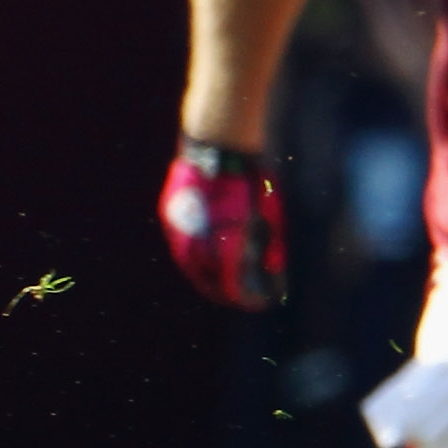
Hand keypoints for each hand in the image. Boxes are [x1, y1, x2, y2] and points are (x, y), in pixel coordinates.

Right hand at [160, 138, 285, 308]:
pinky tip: (211, 251)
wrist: (219, 145)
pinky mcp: (170, 215)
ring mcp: (178, 229)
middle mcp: (196, 244)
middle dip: (227, 291)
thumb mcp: (269, 218)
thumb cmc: (252, 181)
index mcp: (224, 245)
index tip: (262, 302)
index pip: (234, 287)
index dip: (249, 298)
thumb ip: (271, 252)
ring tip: (227, 277)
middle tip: (243, 296)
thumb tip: (277, 284)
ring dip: (209, 274)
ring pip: (191, 265)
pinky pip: (182, 244)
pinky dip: (197, 253)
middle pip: (209, 281)